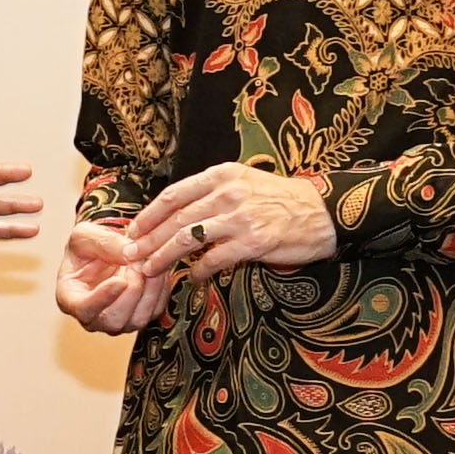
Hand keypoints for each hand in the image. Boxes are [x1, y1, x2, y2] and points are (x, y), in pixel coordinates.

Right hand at [53, 219, 166, 336]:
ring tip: (147, 261)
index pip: (84, 310)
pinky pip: (155, 309)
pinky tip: (155, 267)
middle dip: (131, 291)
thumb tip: (129, 254)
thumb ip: (104, 243)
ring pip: (138, 319)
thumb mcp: (86, 235)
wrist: (104, 251)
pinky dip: (160, 287)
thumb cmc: (86, 246)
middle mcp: (93, 318)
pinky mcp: (141, 316)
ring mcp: (119, 321)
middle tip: (137, 262)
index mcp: (70, 299)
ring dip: (149, 288)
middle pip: (114, 320)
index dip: (102, 298)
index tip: (119, 280)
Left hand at [126, 159, 342, 283]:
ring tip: (151, 270)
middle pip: (175, 219)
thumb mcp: (244, 182)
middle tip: (131, 256)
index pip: (173, 195)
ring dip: (164, 257)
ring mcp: (240, 217)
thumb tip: (176, 213)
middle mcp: (227, 193)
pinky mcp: (253, 241)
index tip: (133, 232)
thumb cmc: (280, 199)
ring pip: (188, 239)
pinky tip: (191, 278)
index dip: (148, 216)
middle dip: (148, 240)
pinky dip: (198, 271)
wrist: (323, 211)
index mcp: (221, 175)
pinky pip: (215, 259)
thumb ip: (211, 193)